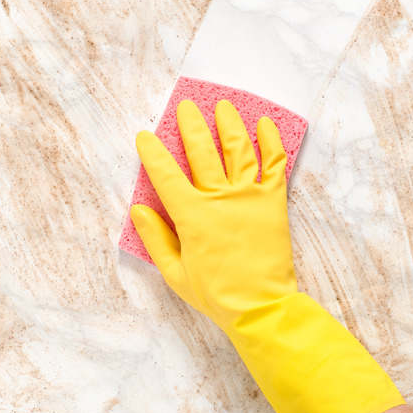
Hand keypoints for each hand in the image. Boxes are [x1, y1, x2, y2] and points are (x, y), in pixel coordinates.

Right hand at [130, 99, 296, 329]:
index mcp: (192, 216)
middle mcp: (220, 199)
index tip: (145, 136)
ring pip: (238, 149)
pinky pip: (274, 165)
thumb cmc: (216, 295)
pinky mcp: (274, 202)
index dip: (153, 153)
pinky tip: (266, 124)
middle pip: (202, 151)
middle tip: (186, 107)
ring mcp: (249, 197)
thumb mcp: (175, 274)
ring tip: (223, 106)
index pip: (166, 175)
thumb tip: (138, 210)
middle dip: (191, 125)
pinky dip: (271, 142)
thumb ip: (155, 239)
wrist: (261, 307)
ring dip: (229, 124)